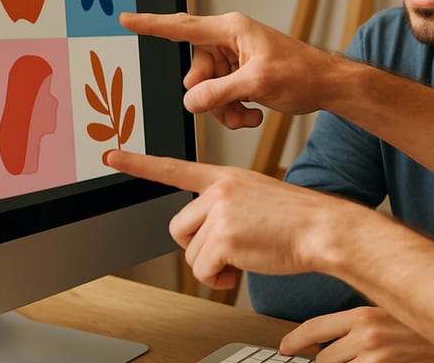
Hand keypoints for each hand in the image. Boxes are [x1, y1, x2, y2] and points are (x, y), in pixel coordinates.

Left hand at [105, 149, 366, 288]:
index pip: (174, 168)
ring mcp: (221, 212)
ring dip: (214, 265)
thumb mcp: (256, 198)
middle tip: (229, 250)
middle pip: (179, 229)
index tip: (111, 155)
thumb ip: (224, 208)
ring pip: (192, 254)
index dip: (139, 164)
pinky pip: (205, 270)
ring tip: (244, 256)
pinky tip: (244, 266)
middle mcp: (218, 191)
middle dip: (199, 247)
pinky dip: (221, 278)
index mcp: (225, 177)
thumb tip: (203, 240)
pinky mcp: (225, 237)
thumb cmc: (295, 219)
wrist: (322, 228)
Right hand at [119, 11, 336, 128]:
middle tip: (230, 105)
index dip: (151, 25)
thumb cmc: (302, 73)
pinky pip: (222, 95)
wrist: (326, 86)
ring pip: (208, 88)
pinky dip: (234, 110)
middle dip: (209, 95)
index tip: (126, 20)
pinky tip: (254, 114)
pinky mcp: (242, 75)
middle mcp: (230, 40)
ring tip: (248, 116)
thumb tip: (189, 101)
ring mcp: (236, 59)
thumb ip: (219, 92)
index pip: (182, 27)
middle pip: (196, 71)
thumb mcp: (257, 83)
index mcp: (231, 29)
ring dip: (224, 108)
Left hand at [280, 307, 433, 361]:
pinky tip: (378, 361)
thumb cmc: (426, 325)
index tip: (286, 348)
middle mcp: (366, 337)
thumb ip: (362, 322)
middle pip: (324, 360)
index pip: (316, 328)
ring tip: (368, 358)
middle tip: (344, 359)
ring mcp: (376, 360)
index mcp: (364, 315)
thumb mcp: (390, 313)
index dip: (295, 340)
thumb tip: (334, 335)